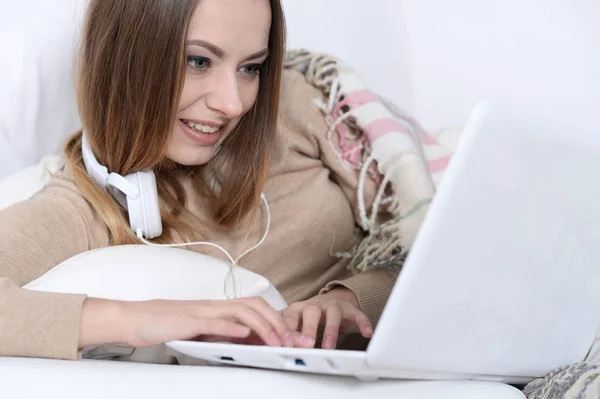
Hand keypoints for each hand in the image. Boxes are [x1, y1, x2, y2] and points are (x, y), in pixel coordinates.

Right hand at [79, 296, 294, 348]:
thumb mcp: (201, 332)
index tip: (292, 336)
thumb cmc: (166, 325)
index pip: (255, 308)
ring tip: (276, 341)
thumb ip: (222, 335)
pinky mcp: (188, 321)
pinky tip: (244, 335)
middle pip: (254, 306)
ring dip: (262, 326)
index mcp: (219, 309)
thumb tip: (246, 343)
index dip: (276, 319)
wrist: (135, 319)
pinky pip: (214, 322)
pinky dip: (231, 328)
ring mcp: (202, 312)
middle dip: (277, 322)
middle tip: (292, 341)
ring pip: (240, 312)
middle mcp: (214, 307)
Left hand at [281, 287, 372, 348]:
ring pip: (332, 314)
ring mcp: (332, 306)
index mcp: (297, 309)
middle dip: (308, 328)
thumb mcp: (295, 323)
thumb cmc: (309, 317)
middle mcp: (314, 305)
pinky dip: (362, 322)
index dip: (287, 330)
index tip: (284, 345)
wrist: (331, 302)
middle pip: (310, 312)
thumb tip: (268, 344)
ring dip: (330, 330)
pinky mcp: (348, 309)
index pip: (290, 316)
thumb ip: (285, 332)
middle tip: (306, 345)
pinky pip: (356, 314)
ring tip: (329, 346)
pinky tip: (366, 333)